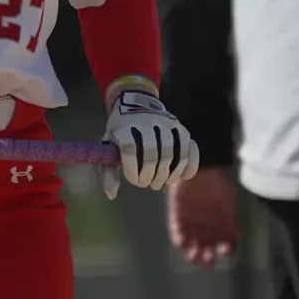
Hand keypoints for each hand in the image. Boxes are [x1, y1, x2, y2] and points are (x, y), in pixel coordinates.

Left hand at [99, 82, 200, 199]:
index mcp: (125, 126)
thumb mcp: (108, 145)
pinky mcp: (181, 128)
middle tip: (147, 185)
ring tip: (161, 183)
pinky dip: (188, 166)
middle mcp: (147, 122)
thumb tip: (111, 195)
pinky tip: (181, 177)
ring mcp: (166, 124)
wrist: (136, 103)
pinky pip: (190, 149)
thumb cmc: (121, 130)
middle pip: (152, 154)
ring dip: (168, 174)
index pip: (130, 149)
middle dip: (150, 175)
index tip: (133, 180)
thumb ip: (108, 170)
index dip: (132, 169)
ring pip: (173, 153)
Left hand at [167, 167, 237, 267]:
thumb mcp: (229, 199)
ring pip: (191, 243)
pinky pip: (176, 230)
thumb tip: (235, 238)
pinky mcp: (177, 214)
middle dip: (207, 257)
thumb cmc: (218, 179)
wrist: (200, 163)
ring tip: (194, 256)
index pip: (224, 242)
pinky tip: (183, 242)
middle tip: (208, 262)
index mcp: (222, 223)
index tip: (225, 250)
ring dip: (192, 252)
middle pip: (206, 247)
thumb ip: (230, 219)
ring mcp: (191, 221)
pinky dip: (179, 237)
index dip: (225, 249)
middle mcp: (206, 225)